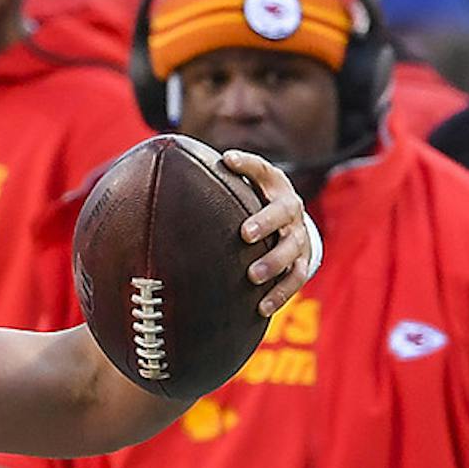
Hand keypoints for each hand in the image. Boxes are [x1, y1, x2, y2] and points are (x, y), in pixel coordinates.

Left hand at [222, 150, 320, 316]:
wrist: (292, 225)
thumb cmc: (256, 205)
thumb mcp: (244, 188)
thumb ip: (217, 182)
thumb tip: (166, 173)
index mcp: (274, 186)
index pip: (262, 170)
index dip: (247, 164)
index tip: (227, 161)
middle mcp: (290, 209)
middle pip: (284, 212)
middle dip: (265, 221)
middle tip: (245, 234)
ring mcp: (298, 237)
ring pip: (292, 249)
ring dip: (273, 262)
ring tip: (252, 276)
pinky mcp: (302, 262)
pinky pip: (295, 279)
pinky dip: (280, 293)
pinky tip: (261, 307)